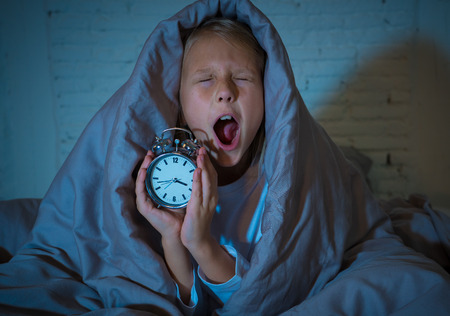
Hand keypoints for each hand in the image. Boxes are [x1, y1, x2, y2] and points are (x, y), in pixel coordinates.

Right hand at [135, 150, 184, 241]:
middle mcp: (149, 197)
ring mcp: (145, 202)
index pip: (153, 176)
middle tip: (150, 153)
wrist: (180, 230)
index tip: (156, 154)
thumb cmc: (181, 213)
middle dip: (147, 163)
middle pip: (145, 177)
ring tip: (146, 159)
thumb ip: (182, 183)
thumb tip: (190, 167)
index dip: (153, 164)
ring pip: (141, 182)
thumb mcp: (181, 193)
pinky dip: (141, 180)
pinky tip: (144, 171)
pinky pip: (140, 191)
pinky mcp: (144, 207)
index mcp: (156, 194)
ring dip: (142, 169)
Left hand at [180, 147, 234, 283]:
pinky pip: (198, 191)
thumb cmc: (196, 223)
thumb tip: (195, 181)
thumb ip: (199, 194)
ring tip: (200, 155)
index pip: (212, 176)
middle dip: (207, 161)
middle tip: (202, 148)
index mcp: (211, 196)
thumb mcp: (200, 205)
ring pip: (207, 181)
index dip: (209, 164)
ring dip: (204, 166)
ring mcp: (206, 203)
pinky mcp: (198, 209)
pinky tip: (197, 171)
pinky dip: (198, 180)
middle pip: (211, 176)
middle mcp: (211, 198)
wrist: (198, 240)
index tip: (204, 152)